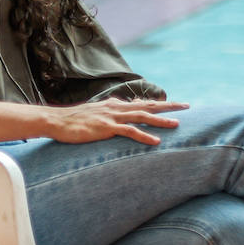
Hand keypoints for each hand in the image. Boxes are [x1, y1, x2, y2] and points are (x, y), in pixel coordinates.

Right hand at [48, 98, 189, 145]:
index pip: (142, 102)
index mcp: (114, 104)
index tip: (175, 104)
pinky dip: (145, 136)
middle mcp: (116, 108)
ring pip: (143, 116)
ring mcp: (112, 117)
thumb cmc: (73, 121)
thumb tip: (119, 113)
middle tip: (187, 106)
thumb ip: (109, 113)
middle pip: (148, 105)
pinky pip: (130, 132)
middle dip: (169, 105)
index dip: (159, 103)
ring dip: (161, 120)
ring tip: (178, 124)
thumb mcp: (95, 114)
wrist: (56, 121)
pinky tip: (156, 142)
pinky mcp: (106, 128)